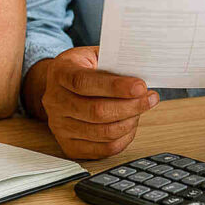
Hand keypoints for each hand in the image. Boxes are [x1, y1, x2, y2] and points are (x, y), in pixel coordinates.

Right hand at [41, 46, 159, 158]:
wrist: (61, 86)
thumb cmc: (83, 69)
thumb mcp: (93, 55)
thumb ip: (113, 61)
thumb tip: (140, 73)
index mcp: (59, 72)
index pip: (83, 82)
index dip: (114, 87)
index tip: (140, 86)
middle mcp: (55, 101)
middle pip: (95, 111)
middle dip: (129, 106)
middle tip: (149, 98)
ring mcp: (59, 126)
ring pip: (102, 132)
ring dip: (129, 122)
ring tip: (141, 109)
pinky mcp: (69, 145)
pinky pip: (103, 149)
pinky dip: (124, 138)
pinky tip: (131, 124)